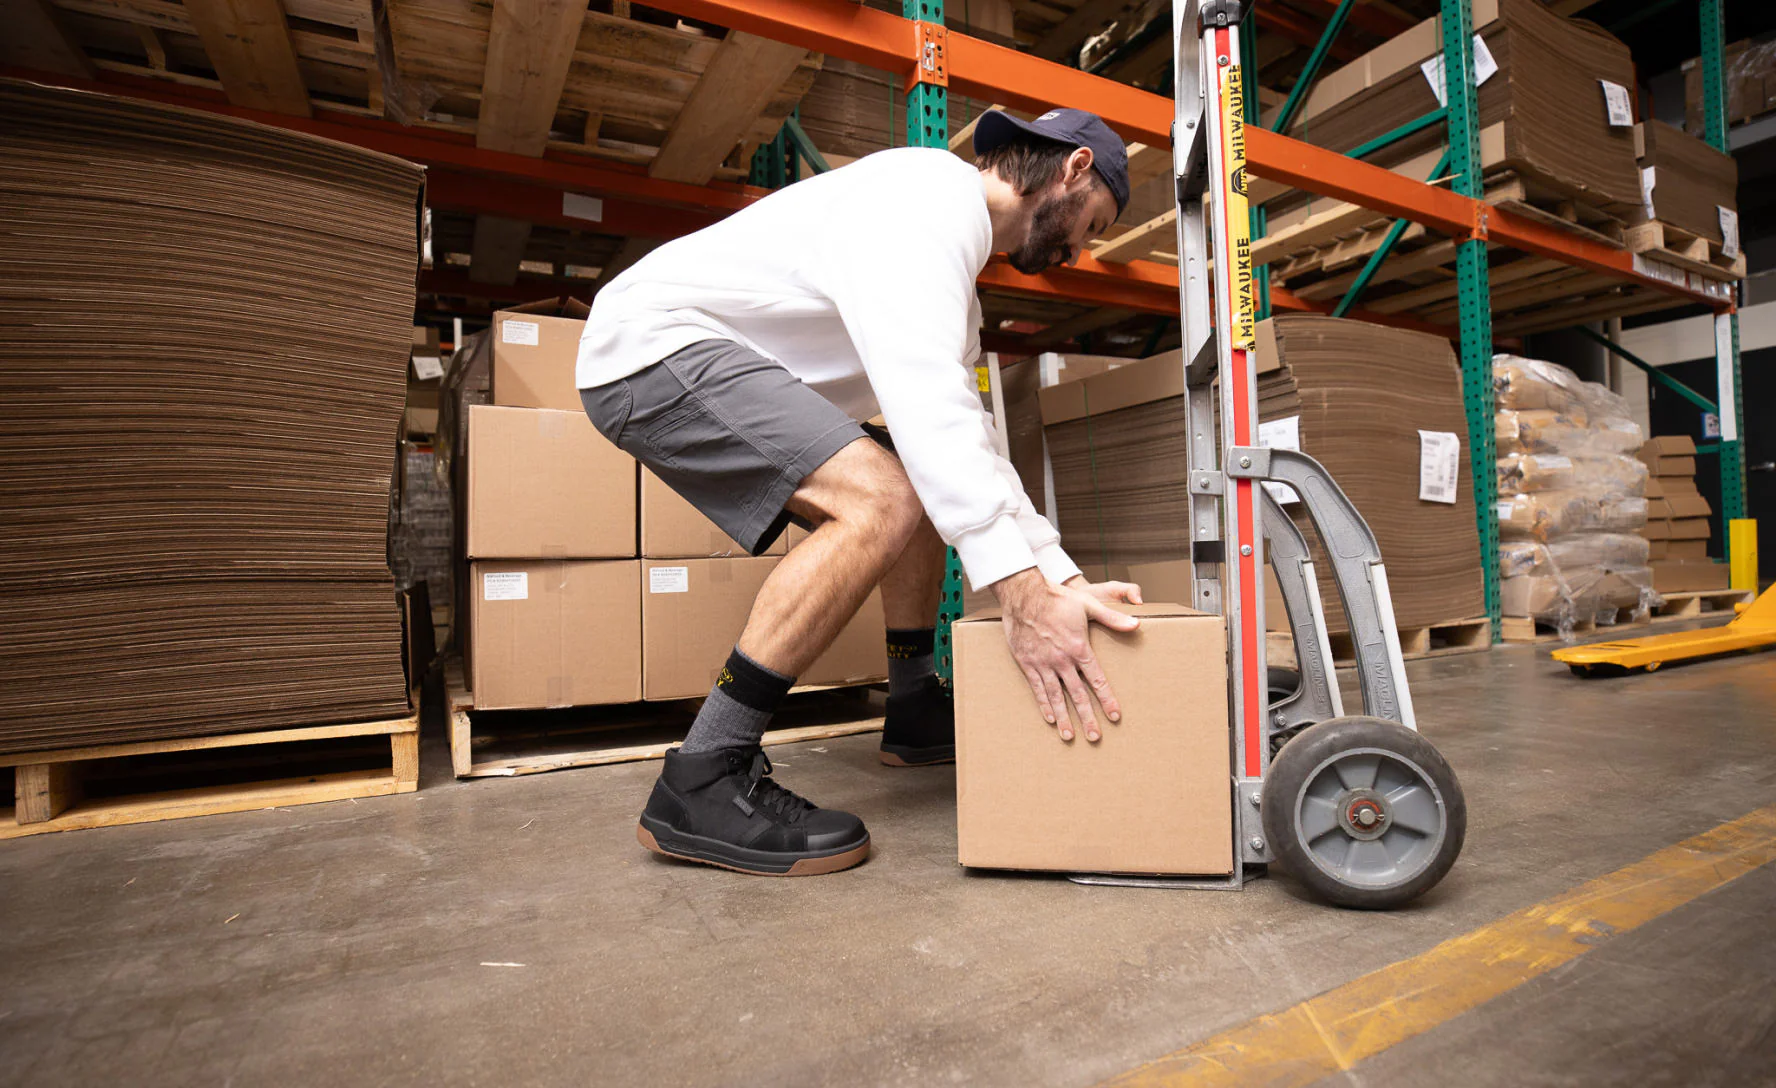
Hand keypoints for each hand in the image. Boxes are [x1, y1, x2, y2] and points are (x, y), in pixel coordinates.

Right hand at [989, 569, 1139, 741]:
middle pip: (1078, 695)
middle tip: (1095, 737)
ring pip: (1056, 697)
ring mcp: (1043, 664)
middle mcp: (1062, 661)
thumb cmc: (1057, 598)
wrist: (1024, 594)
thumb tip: (1136, 624)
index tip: (1115, 716)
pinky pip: (1037, 688)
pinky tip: (1050, 718)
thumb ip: (1112, 618)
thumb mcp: (1088, 605)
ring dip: (1065, 718)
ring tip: (1070, 737)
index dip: (1107, 699)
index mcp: (1079, 648)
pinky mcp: (1028, 663)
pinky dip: (1044, 704)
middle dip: (1087, 718)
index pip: (1097, 680)